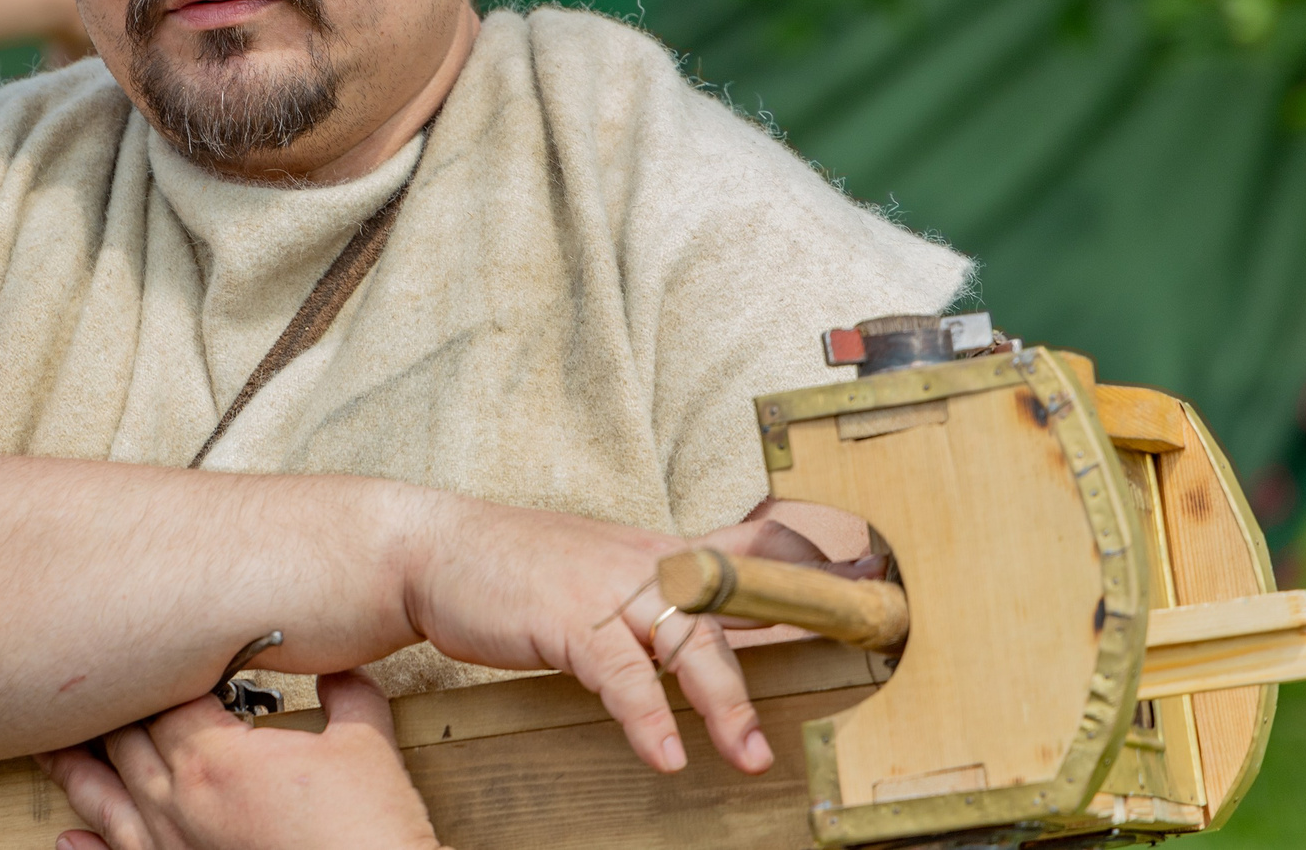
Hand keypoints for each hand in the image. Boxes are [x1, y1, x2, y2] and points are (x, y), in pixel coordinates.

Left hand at [39, 673, 439, 849]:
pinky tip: (65, 839)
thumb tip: (341, 666)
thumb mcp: (364, 744)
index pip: (168, 698)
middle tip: (83, 683)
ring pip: (106, 801)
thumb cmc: (364, 834)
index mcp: (216, 760)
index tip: (161, 649)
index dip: (163, 671)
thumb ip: (345, 693)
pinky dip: (85, 849)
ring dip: (75, 771)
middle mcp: (179, 806)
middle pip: (125, 743)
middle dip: (107, 711)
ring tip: (46, 747)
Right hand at [393, 498, 786, 779]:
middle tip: (820, 703)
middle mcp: (649, 562)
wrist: (437, 549)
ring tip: (748, 757)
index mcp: (662, 552)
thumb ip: (655, 594)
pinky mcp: (572, 618)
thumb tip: (700, 630)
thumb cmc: (520, 567)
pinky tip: (666, 753)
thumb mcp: (602, 569)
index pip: (753, 551)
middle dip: (787, 657)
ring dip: (723, 706)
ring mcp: (612, 586)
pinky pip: (623, 675)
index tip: (867, 582)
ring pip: (689, 644)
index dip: (811, 567)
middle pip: (734, 611)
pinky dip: (648, 718)